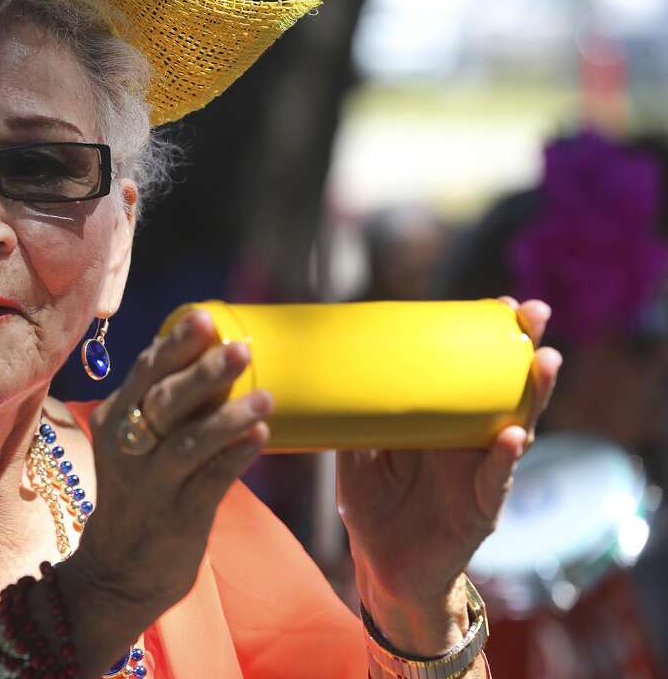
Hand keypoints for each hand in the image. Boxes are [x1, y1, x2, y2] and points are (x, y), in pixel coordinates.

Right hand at [57, 309, 273, 676]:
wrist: (119, 572)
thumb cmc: (140, 494)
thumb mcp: (138, 443)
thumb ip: (169, 404)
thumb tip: (218, 354)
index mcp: (117, 419)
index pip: (145, 371)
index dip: (176, 343)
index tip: (205, 316)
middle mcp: (128, 447)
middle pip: (164, 400)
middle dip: (202, 371)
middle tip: (241, 348)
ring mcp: (151, 484)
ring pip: (188, 442)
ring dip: (227, 416)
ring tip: (266, 398)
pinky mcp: (177, 517)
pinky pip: (209, 482)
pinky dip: (235, 456)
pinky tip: (260, 436)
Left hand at [337, 298, 561, 655]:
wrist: (382, 568)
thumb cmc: (373, 508)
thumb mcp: (356, 453)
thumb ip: (352, 419)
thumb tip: (327, 373)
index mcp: (443, 421)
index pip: (472, 373)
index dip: (489, 339)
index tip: (499, 304)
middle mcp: (470, 440)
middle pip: (507, 388)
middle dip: (527, 350)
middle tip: (536, 313)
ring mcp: (481, 471)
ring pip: (517, 425)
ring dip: (533, 393)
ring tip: (543, 360)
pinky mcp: (482, 508)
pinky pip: (496, 479)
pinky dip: (503, 458)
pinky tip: (510, 436)